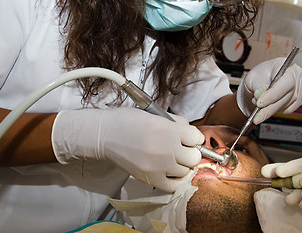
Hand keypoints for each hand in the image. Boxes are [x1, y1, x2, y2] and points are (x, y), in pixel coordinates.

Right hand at [52, 107, 203, 192]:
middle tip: (183, 149)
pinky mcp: (150, 178)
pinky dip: (176, 180)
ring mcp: (158, 166)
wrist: (104, 135)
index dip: (194, 137)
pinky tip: (171, 172)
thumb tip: (192, 135)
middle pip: (194, 157)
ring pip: (185, 172)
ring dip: (182, 166)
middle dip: (191, 152)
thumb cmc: (127, 122)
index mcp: (168, 129)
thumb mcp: (154, 114)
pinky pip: (174, 186)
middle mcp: (166, 148)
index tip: (189, 138)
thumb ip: (176, 123)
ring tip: (173, 159)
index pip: (197, 138)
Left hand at [236, 58, 301, 124]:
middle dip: (269, 108)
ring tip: (259, 105)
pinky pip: (289, 109)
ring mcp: (301, 87)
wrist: (261, 83)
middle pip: (287, 96)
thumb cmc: (258, 77)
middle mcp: (297, 75)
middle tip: (256, 117)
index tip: (260, 104)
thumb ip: (256, 86)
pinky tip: (269, 105)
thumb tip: (260, 95)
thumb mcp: (252, 78)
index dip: (273, 95)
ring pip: (287, 105)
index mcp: (285, 65)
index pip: (285, 82)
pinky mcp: (300, 98)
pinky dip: (277, 110)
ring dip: (271, 109)